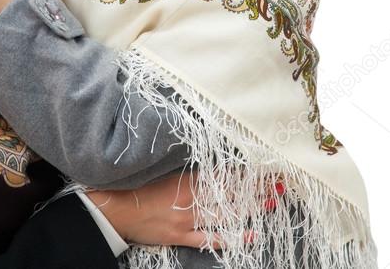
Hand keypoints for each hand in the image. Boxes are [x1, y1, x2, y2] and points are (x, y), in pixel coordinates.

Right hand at [86, 172, 287, 249]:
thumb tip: (202, 152)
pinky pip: (209, 238)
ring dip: (250, 208)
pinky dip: (230, 237)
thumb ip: (180, 163)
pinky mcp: (179, 235)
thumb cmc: (130, 183)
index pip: (223, 173)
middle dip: (255, 187)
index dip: (246, 170)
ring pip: (225, 213)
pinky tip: (248, 234)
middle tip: (279, 183)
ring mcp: (186, 218)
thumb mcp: (156, 167)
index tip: (265, 165)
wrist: (110, 208)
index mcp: (183, 177)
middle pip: (229, 192)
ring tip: (272, 202)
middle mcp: (189, 198)